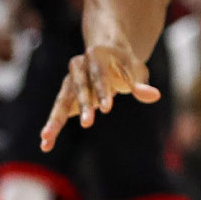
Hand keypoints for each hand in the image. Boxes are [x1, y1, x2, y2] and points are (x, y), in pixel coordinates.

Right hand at [39, 44, 160, 150]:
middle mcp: (78, 67)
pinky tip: (45, 145)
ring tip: (46, 138)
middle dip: (84, 105)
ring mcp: (69, 82)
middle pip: (80, 87)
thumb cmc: (124, 64)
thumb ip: (140, 84)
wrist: (107, 56)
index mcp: (96, 55)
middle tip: (88, 123)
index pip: (99, 74)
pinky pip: (58, 113)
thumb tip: (155, 96)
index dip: (103, 91)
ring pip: (62, 102)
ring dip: (55, 120)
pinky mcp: (65, 97)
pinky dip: (52, 127)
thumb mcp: (135, 70)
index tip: (107, 108)